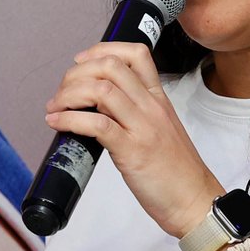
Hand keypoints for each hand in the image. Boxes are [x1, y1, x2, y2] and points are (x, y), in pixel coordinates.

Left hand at [44, 42, 222, 236]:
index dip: (101, 50)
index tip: (81, 62)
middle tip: (61, 92)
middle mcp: (151, 106)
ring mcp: (142, 127)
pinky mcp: (132, 151)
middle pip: (110, 66)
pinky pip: (96, 123)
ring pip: (101, 90)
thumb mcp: (159, 129)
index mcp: (158, 98)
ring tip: (54, 108)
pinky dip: (69, 119)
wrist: (194, 200)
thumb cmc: (176, 171)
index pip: (135, 54)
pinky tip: (57, 123)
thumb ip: (134, 112)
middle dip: (76, 73)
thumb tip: (97, 106)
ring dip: (68, 94)